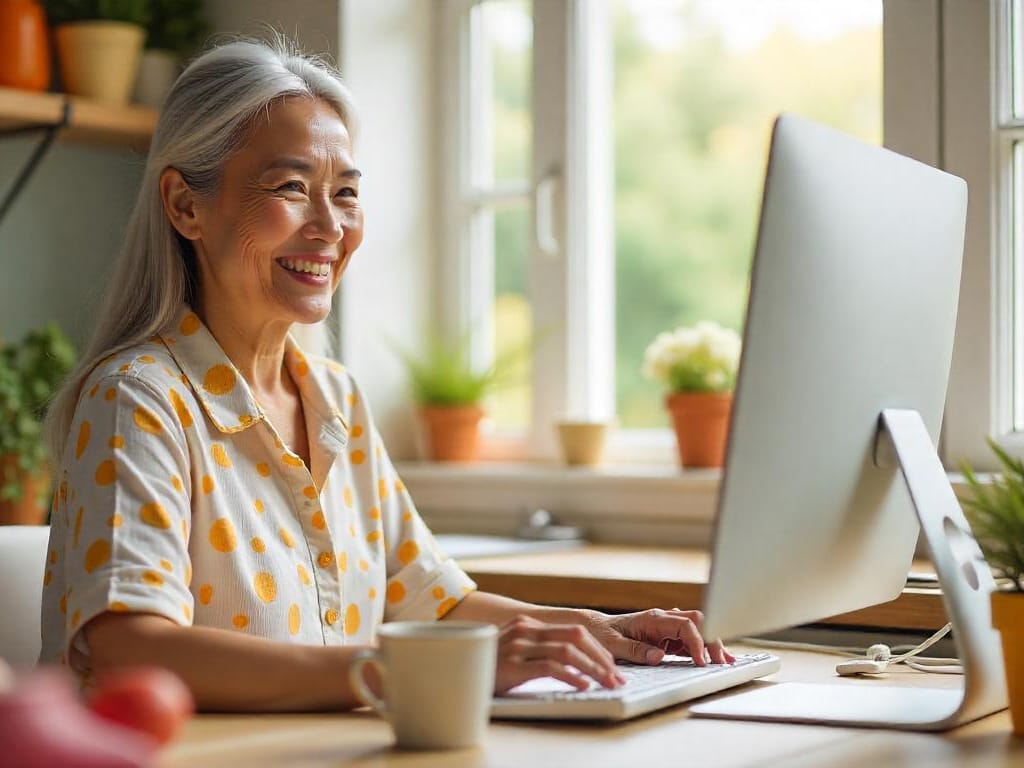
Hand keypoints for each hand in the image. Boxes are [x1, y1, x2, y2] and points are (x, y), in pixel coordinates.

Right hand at [493, 615, 625, 693]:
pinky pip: (551, 667)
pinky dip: (572, 677)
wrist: (453, 673)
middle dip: (602, 657)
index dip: (598, 649)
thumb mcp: (514, 651)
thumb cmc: (487, 667)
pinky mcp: (513, 665)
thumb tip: (572, 662)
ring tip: (607, 683)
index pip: (574, 631)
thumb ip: (537, 649)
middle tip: (618, 676)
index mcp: (528, 624)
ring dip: (593, 668)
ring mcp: (518, 646)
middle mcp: (525, 630)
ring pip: (569, 652)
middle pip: (576, 637)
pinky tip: (583, 686)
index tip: (612, 666)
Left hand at [586, 608, 734, 666]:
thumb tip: (659, 656)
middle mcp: (663, 619)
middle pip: (698, 622)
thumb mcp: (613, 645)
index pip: (685, 625)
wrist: (595, 629)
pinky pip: (690, 639)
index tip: (701, 661)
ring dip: (711, 643)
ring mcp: (666, 627)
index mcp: (652, 618)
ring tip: (726, 661)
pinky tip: (714, 659)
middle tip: (721, 662)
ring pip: (697, 629)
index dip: (696, 642)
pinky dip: (702, 648)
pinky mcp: (667, 636)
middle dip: (712, 640)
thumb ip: (635, 650)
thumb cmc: (602, 634)